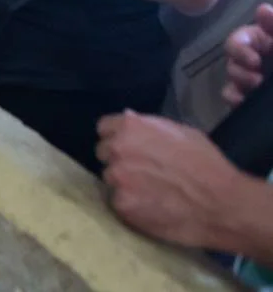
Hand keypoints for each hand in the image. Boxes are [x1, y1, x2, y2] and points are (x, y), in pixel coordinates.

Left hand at [96, 110, 247, 248]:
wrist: (222, 204)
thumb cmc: (207, 164)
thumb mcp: (181, 132)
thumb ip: (148, 126)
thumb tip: (128, 118)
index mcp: (130, 127)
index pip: (104, 128)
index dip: (117, 138)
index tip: (129, 148)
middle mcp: (117, 149)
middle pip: (104, 153)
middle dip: (119, 160)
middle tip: (142, 171)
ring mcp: (117, 178)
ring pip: (110, 179)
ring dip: (124, 184)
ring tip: (150, 192)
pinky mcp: (121, 204)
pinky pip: (119, 202)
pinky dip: (131, 205)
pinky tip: (151, 207)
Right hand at [225, 2, 272, 105]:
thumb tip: (261, 9)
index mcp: (269, 42)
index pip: (245, 37)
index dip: (241, 46)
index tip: (254, 60)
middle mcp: (261, 59)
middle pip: (234, 53)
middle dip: (240, 61)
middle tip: (256, 74)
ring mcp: (255, 80)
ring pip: (232, 73)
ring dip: (238, 77)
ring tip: (254, 86)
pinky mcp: (251, 100)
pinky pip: (232, 95)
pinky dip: (232, 97)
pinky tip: (241, 101)